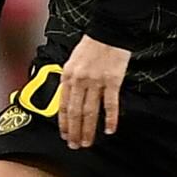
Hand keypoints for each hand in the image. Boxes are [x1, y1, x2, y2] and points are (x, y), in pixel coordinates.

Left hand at [59, 35, 131, 149]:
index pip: (63, 106)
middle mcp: (79, 81)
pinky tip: (109, 130)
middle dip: (74, 131)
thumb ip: (70, 81)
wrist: (108, 32)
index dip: (63, 123)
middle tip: (75, 145)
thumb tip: (68, 100)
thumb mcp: (72, 62)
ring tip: (88, 142)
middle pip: (75, 112)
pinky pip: (110, 104)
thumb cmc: (91, 46)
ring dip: (89, 129)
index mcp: (68, 76)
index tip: (64, 135)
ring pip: (90, 111)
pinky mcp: (112, 81)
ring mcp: (96, 82)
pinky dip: (110, 118)